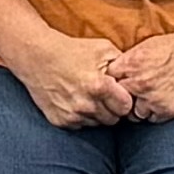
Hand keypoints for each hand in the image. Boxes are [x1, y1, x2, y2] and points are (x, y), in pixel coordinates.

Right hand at [3, 34, 129, 131]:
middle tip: (104, 95)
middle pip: (113, 119)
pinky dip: (81, 116)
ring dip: (97, 113)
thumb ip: (123, 63)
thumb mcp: (102, 48)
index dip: (125, 100)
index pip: (126, 108)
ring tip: (88, 95)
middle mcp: (86, 104)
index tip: (120, 93)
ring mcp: (72, 114)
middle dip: (112, 108)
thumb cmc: (71, 50)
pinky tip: (75, 100)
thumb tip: (137, 77)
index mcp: (99, 86)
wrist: (36, 56)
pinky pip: (81, 125)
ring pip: (97, 123)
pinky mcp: (60, 121)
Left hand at [100, 25, 173, 125]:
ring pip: (133, 113)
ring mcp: (152, 98)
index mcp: (131, 63)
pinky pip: (151, 118)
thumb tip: (111, 74)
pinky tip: (163, 100)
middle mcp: (139, 82)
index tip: (119, 84)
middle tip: (134, 93)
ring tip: (152, 96)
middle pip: (117, 100)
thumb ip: (127, 62)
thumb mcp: (146, 47)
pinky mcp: (166, 110)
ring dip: (139, 108)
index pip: (107, 82)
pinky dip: (155, 113)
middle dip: (123, 98)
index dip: (112, 84)